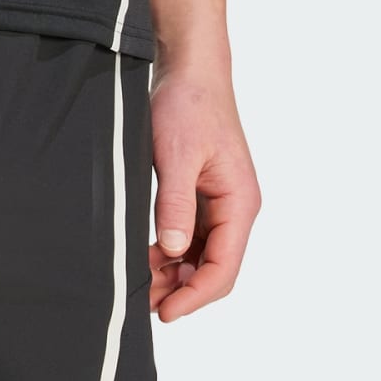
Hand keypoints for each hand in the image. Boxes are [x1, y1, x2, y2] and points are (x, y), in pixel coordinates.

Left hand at [147, 60, 260, 320]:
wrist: (190, 68)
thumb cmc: (188, 103)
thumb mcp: (176, 153)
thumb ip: (176, 203)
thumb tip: (175, 251)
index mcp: (239, 202)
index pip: (223, 267)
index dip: (195, 296)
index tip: (165, 312)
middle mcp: (236, 207)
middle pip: (215, 268)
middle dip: (182, 289)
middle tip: (144, 300)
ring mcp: (221, 202)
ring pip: (203, 255)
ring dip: (175, 272)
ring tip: (141, 280)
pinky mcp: (204, 194)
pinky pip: (194, 236)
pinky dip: (172, 251)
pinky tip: (148, 254)